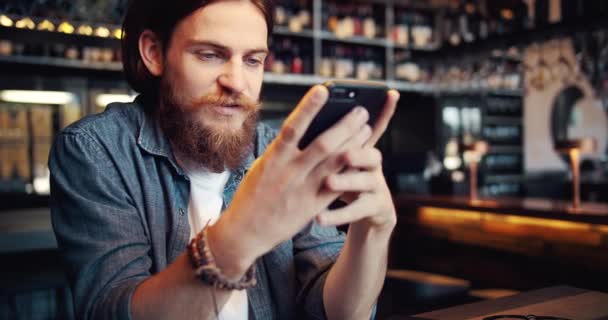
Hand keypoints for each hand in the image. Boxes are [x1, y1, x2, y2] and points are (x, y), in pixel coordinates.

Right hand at [208, 85, 373, 277]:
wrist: (245, 232)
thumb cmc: (252, 194)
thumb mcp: (261, 166)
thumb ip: (283, 150)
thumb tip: (306, 128)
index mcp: (273, 159)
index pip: (293, 127)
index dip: (309, 107)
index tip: (323, 90)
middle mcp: (289, 173)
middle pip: (323, 144)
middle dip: (344, 126)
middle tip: (361, 110)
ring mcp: (302, 191)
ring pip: (334, 164)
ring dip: (353, 144)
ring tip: (366, 128)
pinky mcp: (312, 208)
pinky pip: (336, 186)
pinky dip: (350, 171)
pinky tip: (362, 158)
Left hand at [318, 90, 399, 231]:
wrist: (365, 214)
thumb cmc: (343, 178)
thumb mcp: (336, 160)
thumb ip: (327, 144)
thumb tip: (306, 121)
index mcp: (364, 148)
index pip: (376, 125)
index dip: (386, 110)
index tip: (390, 94)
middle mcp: (374, 164)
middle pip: (369, 154)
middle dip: (357, 150)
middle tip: (344, 152)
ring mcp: (377, 186)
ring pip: (365, 182)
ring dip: (346, 181)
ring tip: (328, 182)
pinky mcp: (376, 208)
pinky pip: (356, 211)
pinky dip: (336, 215)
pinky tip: (319, 218)